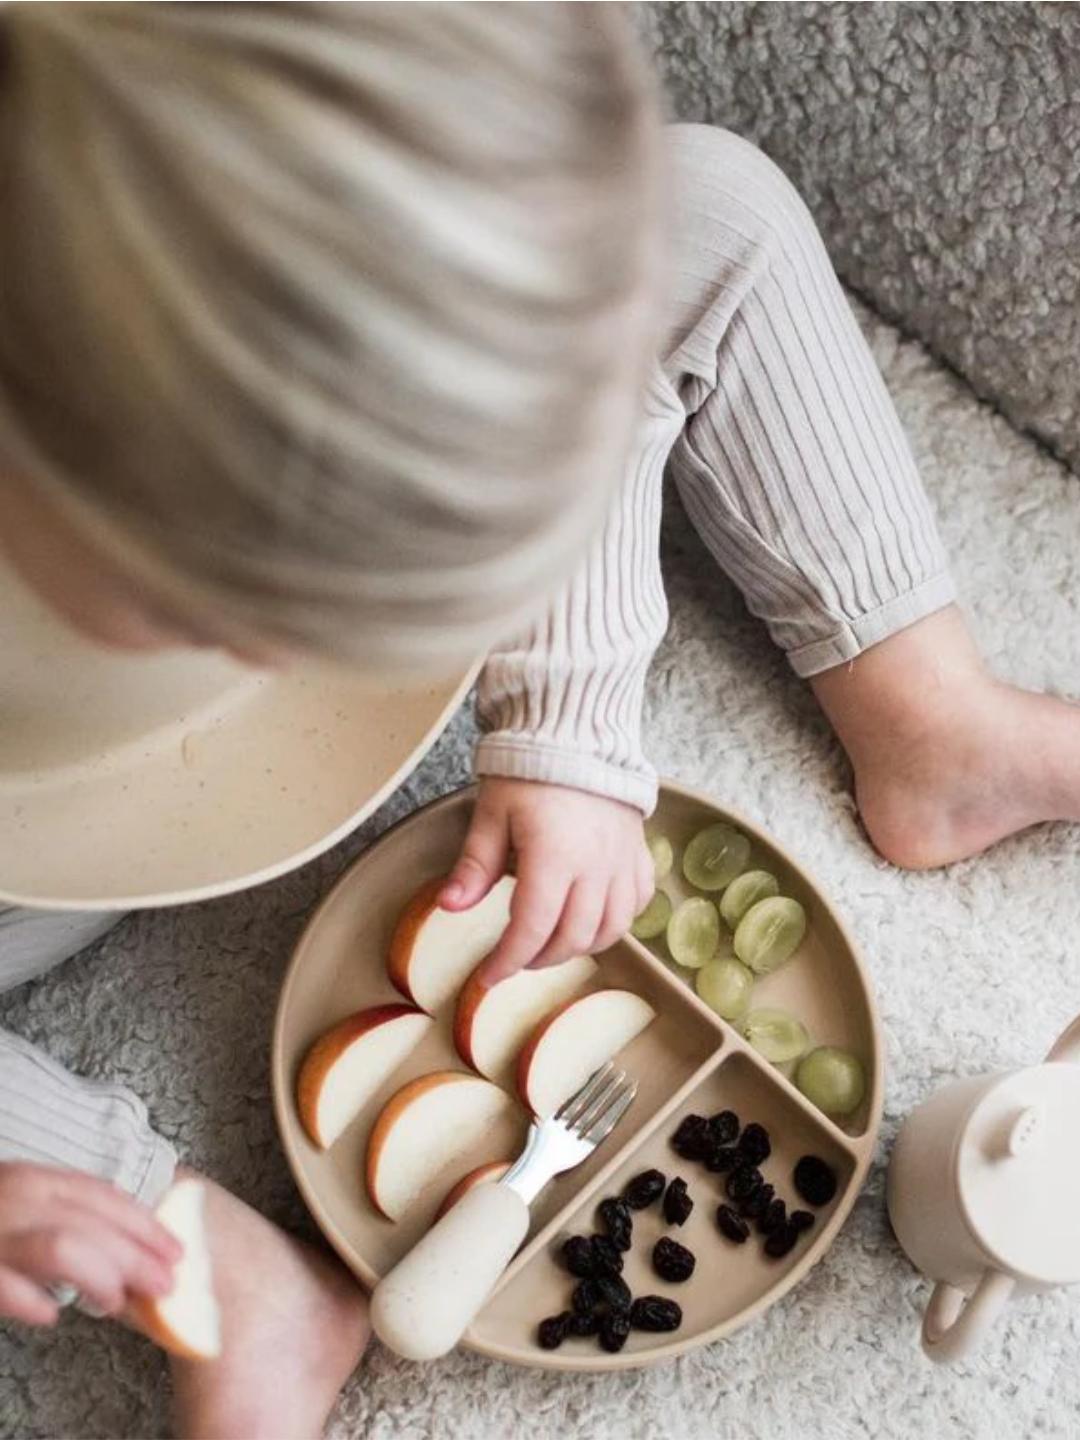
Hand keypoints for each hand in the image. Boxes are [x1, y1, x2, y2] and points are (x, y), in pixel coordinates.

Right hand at [0, 1163, 181, 1324]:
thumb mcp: (23, 1200)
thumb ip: (64, 1215)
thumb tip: (127, 1252)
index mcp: (36, 1180)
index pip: (102, 1197)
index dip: (144, 1225)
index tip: (176, 1251)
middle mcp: (18, 1199)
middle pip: (91, 1223)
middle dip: (135, 1257)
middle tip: (165, 1286)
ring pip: (60, 1249)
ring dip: (99, 1277)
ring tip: (115, 1302)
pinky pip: (6, 1286)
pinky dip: (32, 1300)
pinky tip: (51, 1314)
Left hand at [440, 778, 652, 983]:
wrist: (579, 734)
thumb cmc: (530, 771)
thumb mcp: (492, 814)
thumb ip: (475, 865)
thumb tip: (449, 907)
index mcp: (554, 857)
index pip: (531, 929)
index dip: (507, 961)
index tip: (487, 976)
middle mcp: (595, 867)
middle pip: (572, 938)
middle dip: (539, 958)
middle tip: (515, 957)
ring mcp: (622, 862)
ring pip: (610, 930)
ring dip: (578, 946)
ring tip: (550, 943)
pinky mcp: (639, 853)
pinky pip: (636, 904)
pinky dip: (614, 922)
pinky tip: (592, 918)